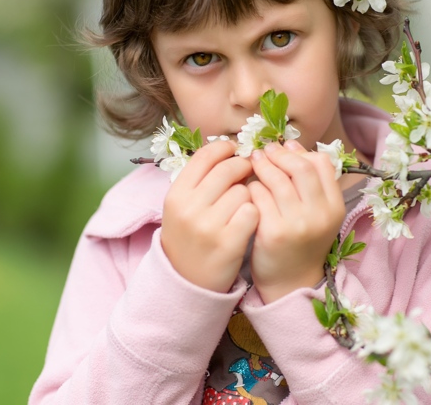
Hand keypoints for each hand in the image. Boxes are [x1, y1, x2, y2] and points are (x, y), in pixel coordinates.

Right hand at [160, 140, 258, 292]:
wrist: (187, 282)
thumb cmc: (189, 236)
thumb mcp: (182, 206)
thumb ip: (200, 179)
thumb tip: (230, 149)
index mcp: (176, 194)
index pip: (204, 156)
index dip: (224, 148)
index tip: (234, 149)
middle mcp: (189, 208)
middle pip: (228, 169)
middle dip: (243, 166)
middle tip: (248, 171)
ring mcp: (209, 226)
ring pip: (243, 190)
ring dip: (248, 194)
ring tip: (241, 204)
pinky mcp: (229, 243)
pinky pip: (252, 211)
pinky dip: (254, 213)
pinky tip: (248, 221)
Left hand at [248, 140, 344, 302]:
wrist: (290, 283)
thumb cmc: (301, 240)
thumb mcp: (317, 213)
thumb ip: (309, 181)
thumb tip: (290, 144)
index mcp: (334, 206)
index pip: (321, 163)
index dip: (300, 151)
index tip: (284, 148)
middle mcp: (320, 215)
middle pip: (300, 167)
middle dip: (279, 154)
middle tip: (264, 150)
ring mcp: (297, 225)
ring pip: (277, 179)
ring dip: (262, 166)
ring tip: (253, 162)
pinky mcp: (272, 233)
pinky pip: (258, 196)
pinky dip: (252, 186)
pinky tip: (248, 187)